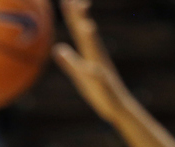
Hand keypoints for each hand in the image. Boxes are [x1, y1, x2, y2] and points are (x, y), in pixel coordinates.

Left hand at [51, 0, 130, 123]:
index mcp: (90, 53)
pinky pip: (98, 78)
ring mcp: (101, 70)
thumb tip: (58, 49)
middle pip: (86, 34)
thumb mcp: (80, 75)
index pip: (79, 31)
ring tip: (86, 26)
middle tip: (74, 2)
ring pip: (95, 53)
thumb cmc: (99, 91)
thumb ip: (69, 62)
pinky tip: (90, 68)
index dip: (72, 15)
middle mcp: (97, 57)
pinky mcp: (104, 86)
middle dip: (80, 18)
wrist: (117, 108)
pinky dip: (93, 72)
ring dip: (90, 40)